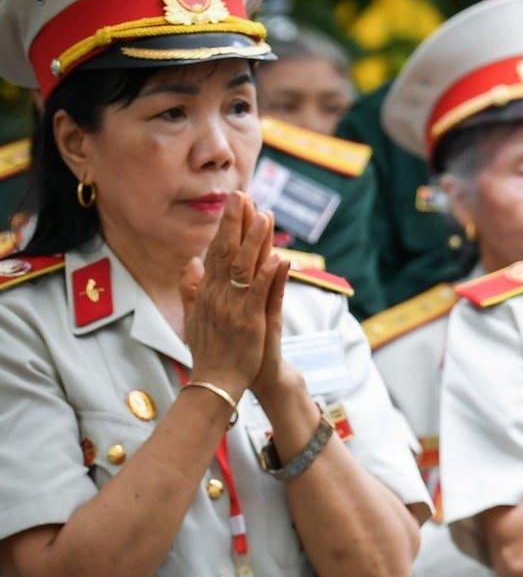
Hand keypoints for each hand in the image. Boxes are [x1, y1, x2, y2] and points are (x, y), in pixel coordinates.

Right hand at [182, 194, 276, 396]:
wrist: (215, 381)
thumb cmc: (208, 351)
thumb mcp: (194, 316)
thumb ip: (191, 288)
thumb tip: (190, 262)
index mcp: (206, 293)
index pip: (215, 252)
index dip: (224, 227)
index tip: (233, 204)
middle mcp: (217, 295)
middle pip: (226, 252)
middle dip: (235, 223)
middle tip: (243, 195)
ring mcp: (233, 308)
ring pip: (245, 267)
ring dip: (255, 241)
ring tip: (265, 216)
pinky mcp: (250, 322)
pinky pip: (260, 294)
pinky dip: (269, 276)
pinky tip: (278, 258)